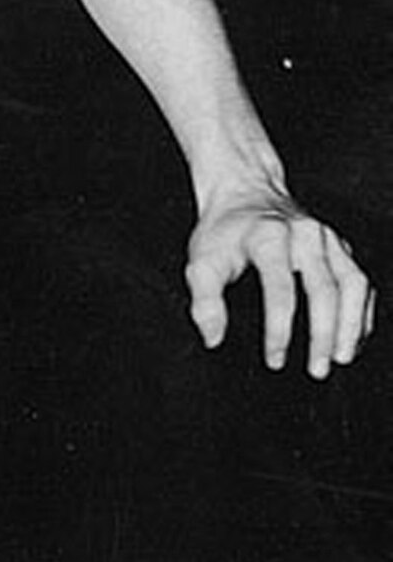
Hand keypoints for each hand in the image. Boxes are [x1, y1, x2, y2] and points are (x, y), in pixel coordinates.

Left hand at [186, 192, 374, 377]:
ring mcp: (327, 238)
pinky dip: (361, 312)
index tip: (275, 360)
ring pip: (352, 283)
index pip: (280, 289)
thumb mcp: (201, 262)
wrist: (245, 192)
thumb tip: (214, 339)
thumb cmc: (223, 232)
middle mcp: (305, 234)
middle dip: (324, 334)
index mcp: (268, 236)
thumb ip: (204, 301)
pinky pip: (359, 280)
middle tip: (317, 370)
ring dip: (351, 325)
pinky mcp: (340, 245)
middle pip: (325, 289)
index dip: (279, 329)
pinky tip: (354, 337)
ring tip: (342, 358)